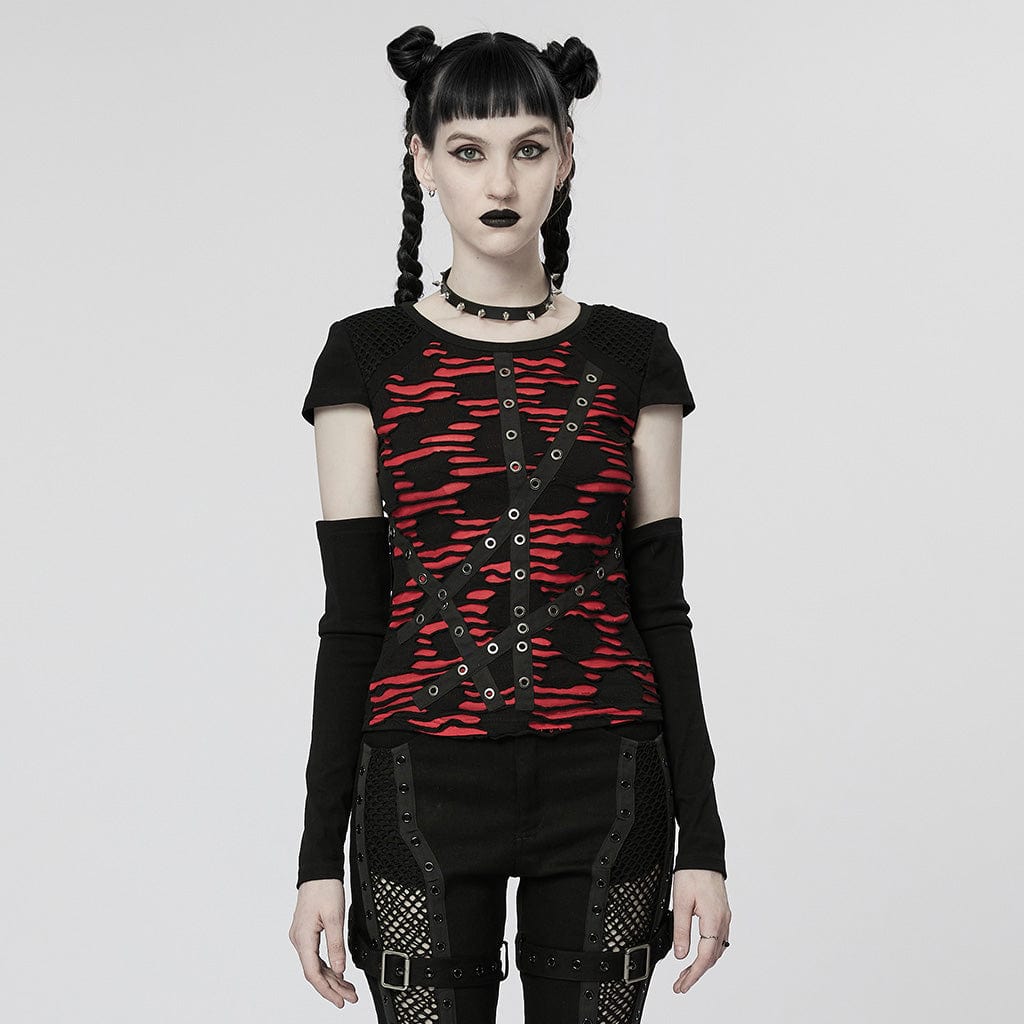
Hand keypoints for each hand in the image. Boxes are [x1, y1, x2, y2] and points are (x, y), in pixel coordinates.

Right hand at [289, 878, 358, 1007]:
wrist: (319, 870)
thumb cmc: (325, 888)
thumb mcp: (335, 917)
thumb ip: (336, 945)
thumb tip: (340, 970)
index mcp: (303, 938)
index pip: (313, 973)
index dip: (327, 990)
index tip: (340, 1000)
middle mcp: (299, 940)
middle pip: (314, 972)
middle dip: (333, 987)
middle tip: (350, 998)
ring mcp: (301, 936)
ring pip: (315, 965)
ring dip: (331, 978)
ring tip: (348, 989)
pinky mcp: (306, 932)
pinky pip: (315, 955)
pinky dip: (327, 965)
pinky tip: (338, 972)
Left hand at [669, 868, 730, 993]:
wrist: (703, 855)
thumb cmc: (692, 873)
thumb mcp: (680, 902)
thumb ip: (681, 930)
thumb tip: (681, 955)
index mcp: (713, 920)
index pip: (705, 957)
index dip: (694, 975)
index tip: (682, 986)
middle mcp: (723, 921)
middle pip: (712, 958)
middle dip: (696, 973)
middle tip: (680, 984)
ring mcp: (724, 918)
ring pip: (716, 950)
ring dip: (702, 964)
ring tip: (685, 973)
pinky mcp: (722, 913)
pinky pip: (718, 940)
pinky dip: (708, 952)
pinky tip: (698, 954)